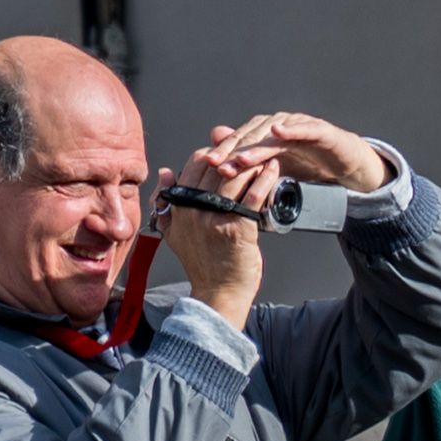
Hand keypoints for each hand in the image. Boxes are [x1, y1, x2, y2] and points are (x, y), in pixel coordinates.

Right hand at [157, 142, 280, 329]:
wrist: (218, 292)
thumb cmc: (204, 263)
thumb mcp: (174, 232)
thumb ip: (167, 202)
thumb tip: (167, 172)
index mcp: (177, 207)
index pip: (193, 166)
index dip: (212, 153)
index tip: (229, 152)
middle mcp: (192, 210)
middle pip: (215, 168)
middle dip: (236, 154)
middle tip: (253, 148)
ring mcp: (213, 219)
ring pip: (233, 179)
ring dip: (252, 164)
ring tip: (267, 156)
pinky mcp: (237, 229)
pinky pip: (252, 197)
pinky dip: (264, 180)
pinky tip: (274, 171)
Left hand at [216, 112, 392, 193]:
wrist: (346, 164)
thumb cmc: (310, 165)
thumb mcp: (277, 171)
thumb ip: (252, 167)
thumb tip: (225, 165)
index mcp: (266, 133)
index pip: (240, 140)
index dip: (224, 150)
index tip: (208, 164)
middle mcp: (279, 124)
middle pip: (252, 136)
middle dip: (234, 150)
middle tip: (219, 164)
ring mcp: (299, 125)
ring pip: (273, 134)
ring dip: (257, 145)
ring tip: (242, 158)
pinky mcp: (321, 130)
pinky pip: (305, 129)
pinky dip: (291, 129)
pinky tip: (278, 132)